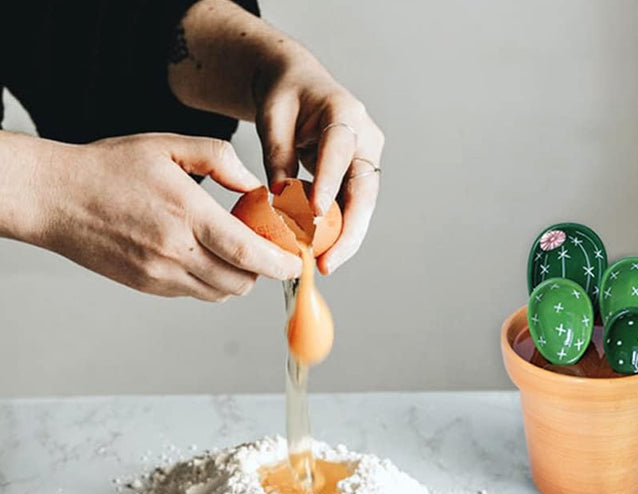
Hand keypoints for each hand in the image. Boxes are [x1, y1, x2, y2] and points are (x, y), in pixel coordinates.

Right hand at [34, 133, 300, 301]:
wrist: (54, 199)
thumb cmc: (109, 167)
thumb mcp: (167, 146)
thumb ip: (219, 160)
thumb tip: (254, 188)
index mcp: (185, 214)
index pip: (248, 252)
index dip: (281, 264)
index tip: (297, 262)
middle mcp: (175, 252)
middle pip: (241, 282)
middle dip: (262, 271)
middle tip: (267, 250)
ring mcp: (160, 275)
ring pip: (220, 293)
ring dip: (238, 278)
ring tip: (235, 251)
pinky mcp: (149, 287)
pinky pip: (195, 294)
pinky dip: (211, 281)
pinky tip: (204, 256)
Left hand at [254, 60, 384, 273]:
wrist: (299, 85)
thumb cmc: (284, 96)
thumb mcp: (272, 117)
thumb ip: (278, 156)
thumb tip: (282, 202)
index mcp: (345, 113)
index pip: (340, 151)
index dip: (329, 183)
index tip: (315, 214)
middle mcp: (365, 138)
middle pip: (364, 191)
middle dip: (348, 231)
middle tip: (327, 262)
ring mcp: (366, 160)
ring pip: (362, 207)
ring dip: (346, 239)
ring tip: (324, 265)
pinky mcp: (358, 178)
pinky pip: (352, 209)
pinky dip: (338, 232)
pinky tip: (323, 254)